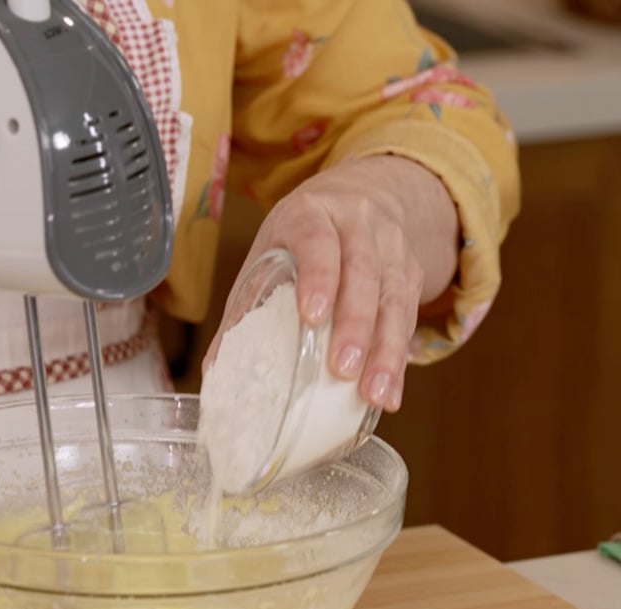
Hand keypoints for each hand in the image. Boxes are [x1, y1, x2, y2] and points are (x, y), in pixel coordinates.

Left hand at [208, 155, 458, 412]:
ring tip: (373, 394)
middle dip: (355, 325)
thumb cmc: (299, 239)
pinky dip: (399, 359)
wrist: (358, 197)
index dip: (317, 277)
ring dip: (385, 351)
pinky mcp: (412, 271)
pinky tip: (389, 392)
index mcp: (311, 214)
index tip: (312, 316)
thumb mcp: (269, 255)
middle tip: (343, 369)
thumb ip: (244, 311)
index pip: (317, 243)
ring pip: (394, 299)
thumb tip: (212, 372)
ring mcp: (391, 246)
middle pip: (363, 274)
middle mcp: (358, 223)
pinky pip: (409, 316)